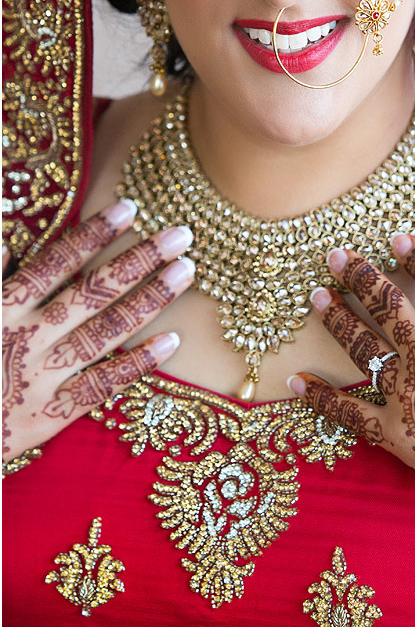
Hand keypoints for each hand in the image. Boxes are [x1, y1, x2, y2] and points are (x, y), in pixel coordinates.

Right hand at [2, 200, 193, 462]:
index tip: (129, 209)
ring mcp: (38, 379)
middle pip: (91, 293)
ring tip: (185, 273)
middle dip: (138, 260)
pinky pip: (100, 387)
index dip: (91, 235)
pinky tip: (172, 341)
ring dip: (149, 302)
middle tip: (181, 235)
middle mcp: (23, 340)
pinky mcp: (47, 417)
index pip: (53, 263)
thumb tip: (4, 238)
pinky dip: (137, 364)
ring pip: (105, 334)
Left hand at [288, 234, 414, 557]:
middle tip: (336, 256)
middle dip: (359, 276)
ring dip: (338, 319)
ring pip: (362, 346)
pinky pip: (349, 412)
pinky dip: (320, 397)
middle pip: (386, 305)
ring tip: (317, 297)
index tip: (397, 238)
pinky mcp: (394, 433)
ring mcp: (405, 393)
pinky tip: (296, 381)